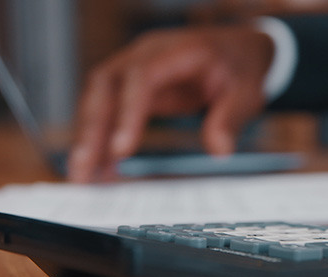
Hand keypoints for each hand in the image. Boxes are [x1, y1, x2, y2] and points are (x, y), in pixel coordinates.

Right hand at [68, 25, 273, 181]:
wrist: (238, 49)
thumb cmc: (240, 66)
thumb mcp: (246, 92)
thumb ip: (230, 118)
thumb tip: (219, 150)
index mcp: (176, 51)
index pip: (141, 77)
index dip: (127, 112)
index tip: (121, 149)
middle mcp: (146, 55)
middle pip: (105, 87)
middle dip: (91, 129)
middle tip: (82, 168)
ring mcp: (135, 69)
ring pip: (98, 98)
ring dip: (88, 137)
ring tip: (81, 175)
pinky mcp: (132, 87)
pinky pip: (108, 110)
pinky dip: (101, 138)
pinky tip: (99, 168)